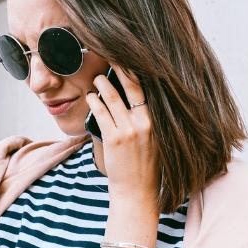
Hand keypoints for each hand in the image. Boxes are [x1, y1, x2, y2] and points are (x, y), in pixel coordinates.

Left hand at [84, 67, 160, 208]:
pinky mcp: (114, 138)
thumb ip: (146, 121)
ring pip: (113, 97)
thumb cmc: (145, 167)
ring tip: (97, 78)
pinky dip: (94, 101)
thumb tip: (135, 100)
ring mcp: (129, 130)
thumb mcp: (155, 140)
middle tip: (110, 55)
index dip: (137, 71)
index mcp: (157, 121)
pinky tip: (90, 97)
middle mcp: (145, 122)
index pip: (148, 88)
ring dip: (102, 84)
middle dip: (120, 67)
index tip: (129, 58)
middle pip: (132, 85)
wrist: (137, 192)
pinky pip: (101, 112)